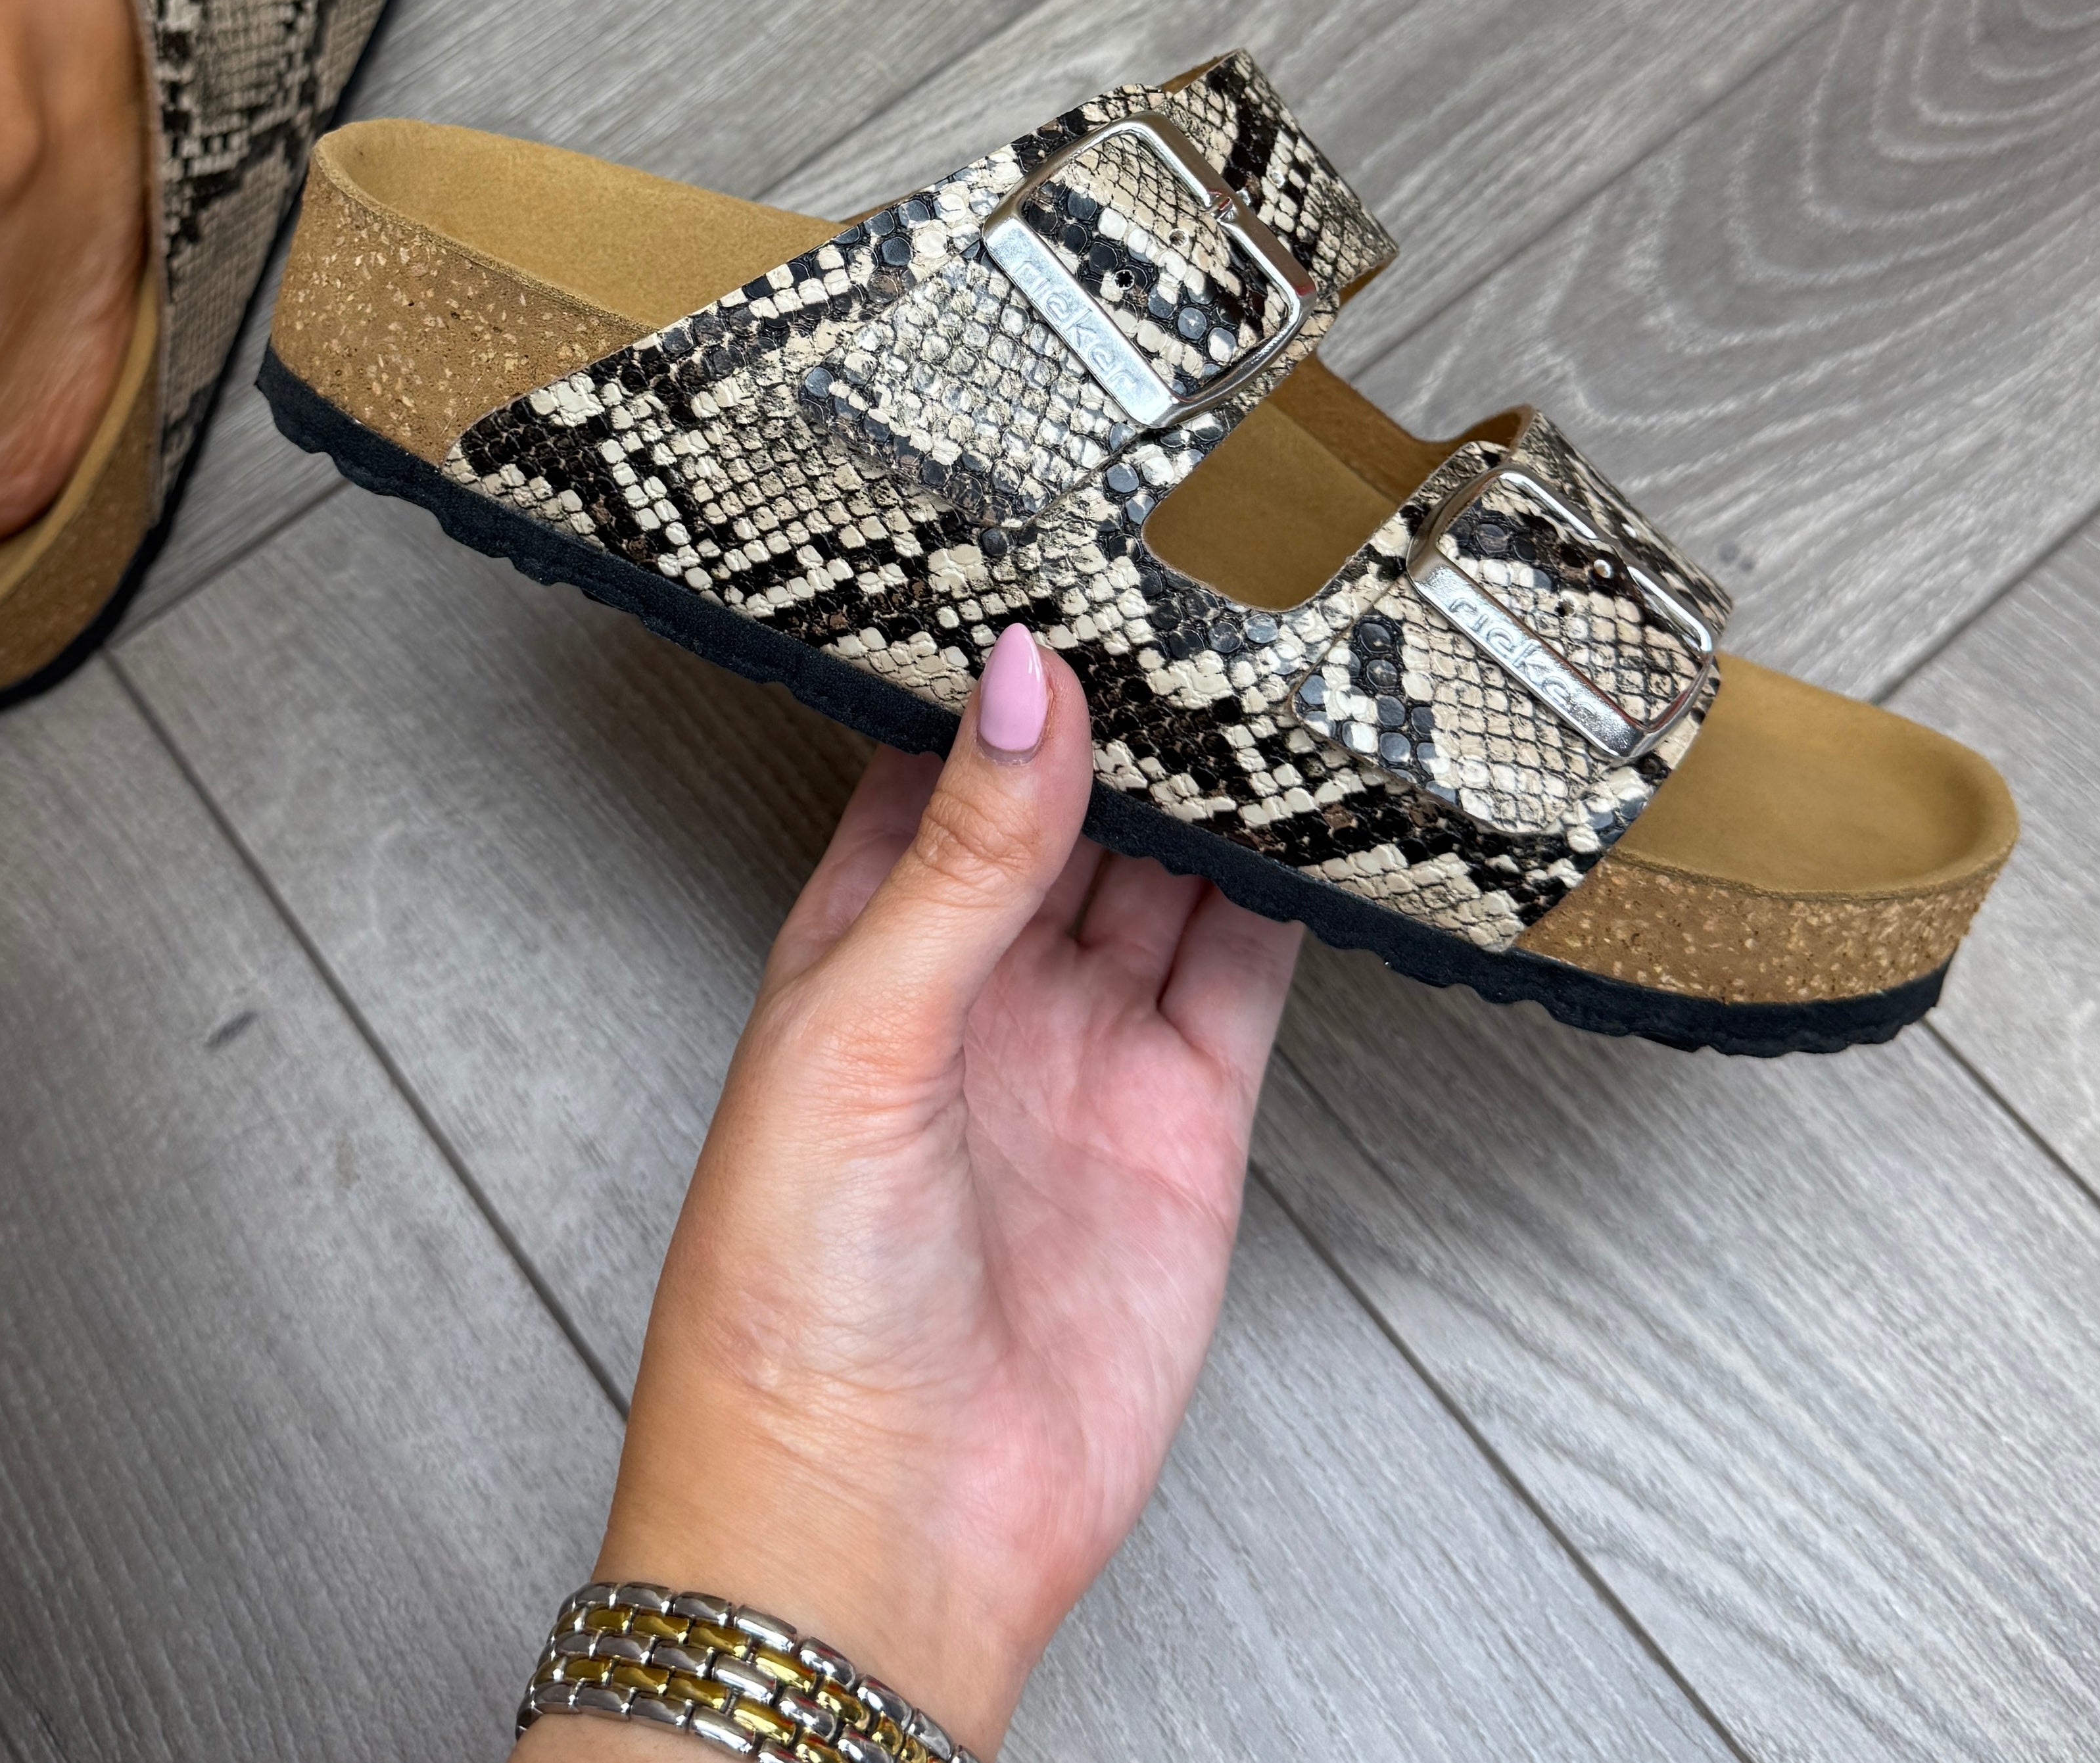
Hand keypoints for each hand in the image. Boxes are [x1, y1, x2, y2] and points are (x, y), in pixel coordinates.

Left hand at [518, 626, 1304, 1755]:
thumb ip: (960, 858)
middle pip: (1067, 811)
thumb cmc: (785, 1305)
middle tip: (1191, 593)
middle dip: (1124, 713)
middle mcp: (975, 989)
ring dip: (1212, 789)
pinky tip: (1314, 822)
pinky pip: (1242, 979)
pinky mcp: (1178, 1125)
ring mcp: (1081, 1053)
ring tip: (1265, 671)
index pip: (937, 767)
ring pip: (1164, 879)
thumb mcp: (856, 1033)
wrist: (875, 1533)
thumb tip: (1018, 687)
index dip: (995, 673)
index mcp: (859, 947)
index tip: (1055, 567)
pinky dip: (1284, 899)